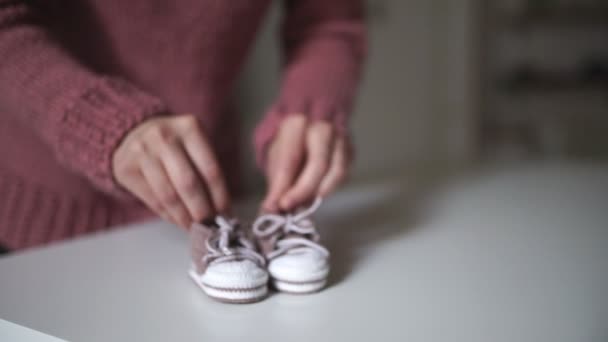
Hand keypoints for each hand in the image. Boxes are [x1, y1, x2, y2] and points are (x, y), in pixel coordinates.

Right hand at [112, 114, 229, 228]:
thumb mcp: (193, 144)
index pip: (210, 169)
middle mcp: (164, 137)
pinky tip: (177, 220)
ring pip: (168, 195)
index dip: (219, 195)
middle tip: (209, 225)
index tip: (225, 212)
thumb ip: (206, 170)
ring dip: (184, 216)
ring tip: (193, 226)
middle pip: (188, 183)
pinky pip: (152, 200)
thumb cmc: (173, 143)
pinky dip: (168, 215)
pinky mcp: (126, 168)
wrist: (133, 133)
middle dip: (201, 210)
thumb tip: (221, 208)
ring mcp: (142, 152)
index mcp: (189, 128)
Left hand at [262, 114, 350, 211]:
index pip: (291, 157)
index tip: (277, 205)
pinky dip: (328, 188)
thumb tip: (272, 208)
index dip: (284, 185)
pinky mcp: (350, 150)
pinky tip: (315, 194)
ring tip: (302, 203)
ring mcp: (341, 138)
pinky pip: (342, 175)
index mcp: (297, 122)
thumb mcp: (276, 155)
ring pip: (336, 172)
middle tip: (289, 207)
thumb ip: (276, 180)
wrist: (311, 121)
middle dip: (303, 190)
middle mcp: (323, 127)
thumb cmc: (290, 141)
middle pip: (319, 164)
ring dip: (318, 193)